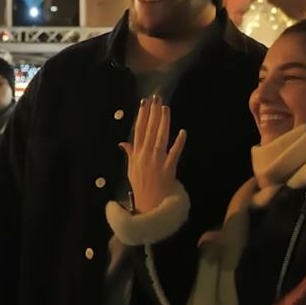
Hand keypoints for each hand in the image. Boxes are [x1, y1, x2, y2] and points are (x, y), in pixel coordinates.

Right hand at [118, 96, 186, 212]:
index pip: (138, 131)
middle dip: (153, 113)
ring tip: (165, 108)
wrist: (149, 206)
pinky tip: (182, 132)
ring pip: (160, 138)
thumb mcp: (131, 170)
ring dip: (163, 122)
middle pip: (149, 131)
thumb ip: (129, 154)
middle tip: (156, 98)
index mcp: (136, 155)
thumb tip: (123, 142)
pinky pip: (174, 153)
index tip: (144, 103)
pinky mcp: (169, 168)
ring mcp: (157, 161)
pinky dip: (178, 143)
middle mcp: (146, 155)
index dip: (142, 116)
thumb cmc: (141, 188)